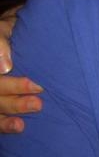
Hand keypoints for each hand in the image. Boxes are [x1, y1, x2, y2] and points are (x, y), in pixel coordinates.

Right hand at [0, 4, 42, 133]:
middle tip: (38, 104)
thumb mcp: (4, 28)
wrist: (13, 33)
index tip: (37, 86)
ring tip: (23, 124)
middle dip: (15, 102)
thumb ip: (1, 42)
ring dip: (9, 115)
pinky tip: (19, 128)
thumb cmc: (10, 30)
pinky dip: (4, 124)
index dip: (14, 86)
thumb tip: (5, 66)